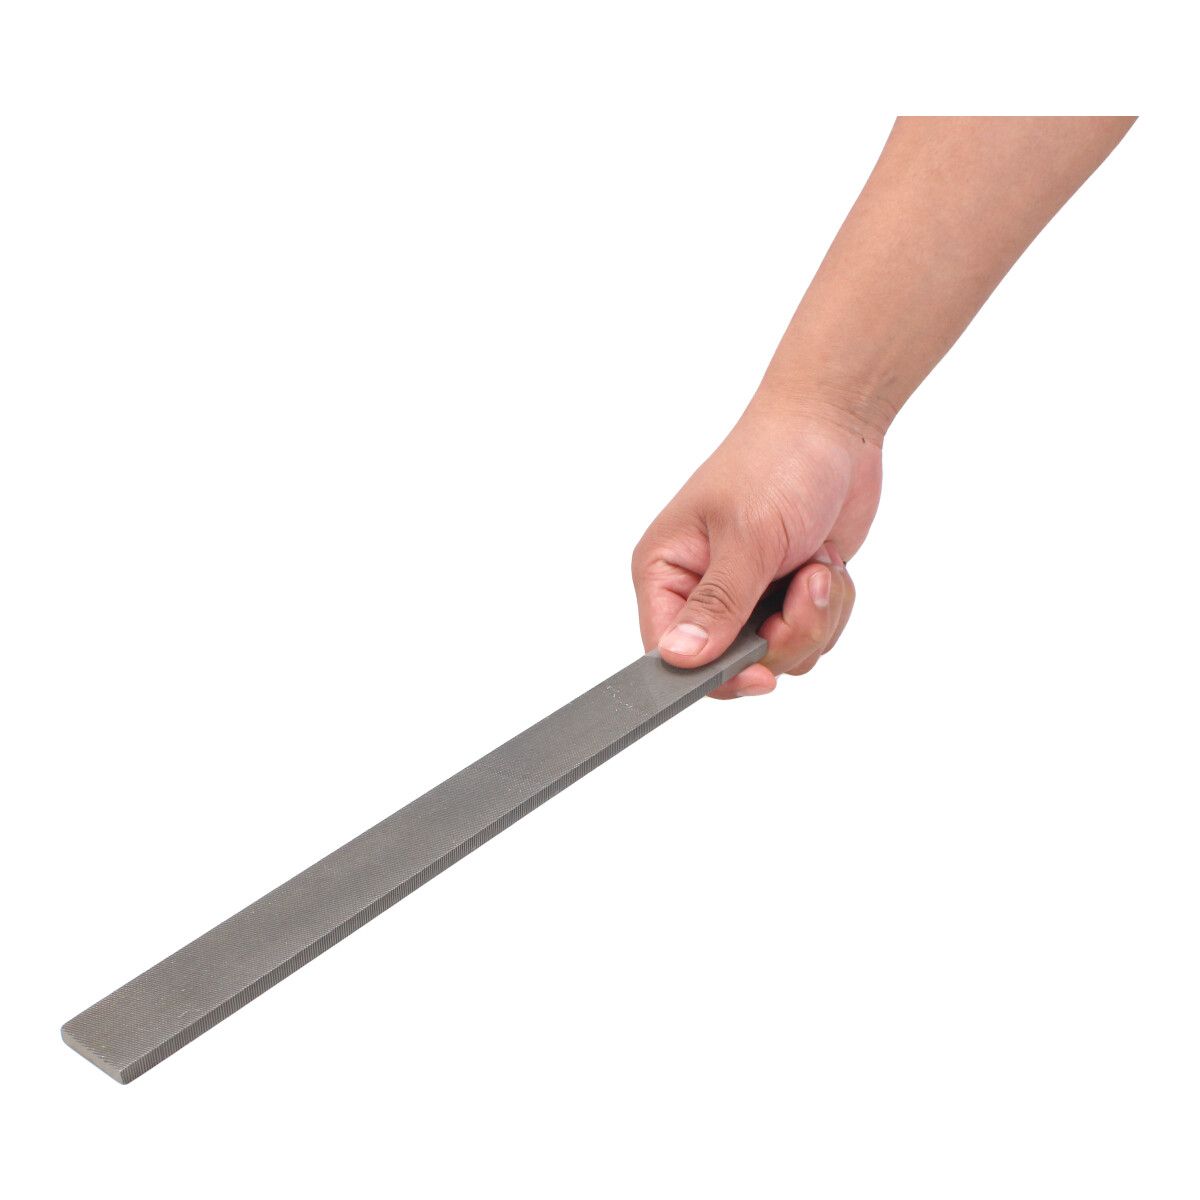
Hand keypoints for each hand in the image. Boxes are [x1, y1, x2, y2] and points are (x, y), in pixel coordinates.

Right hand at [632, 395, 882, 697]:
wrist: (835, 427)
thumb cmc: (778, 461)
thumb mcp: (747, 536)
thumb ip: (717, 605)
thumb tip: (679, 658)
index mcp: (666, 571)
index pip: (671, 654)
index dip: (715, 674)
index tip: (760, 672)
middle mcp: (700, 589)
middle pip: (734, 664)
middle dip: (783, 635)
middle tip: (802, 587)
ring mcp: (747, 595)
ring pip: (781, 656)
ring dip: (814, 617)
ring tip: (815, 565)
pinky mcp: (787, 595)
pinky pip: (812, 637)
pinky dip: (831, 607)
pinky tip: (825, 563)